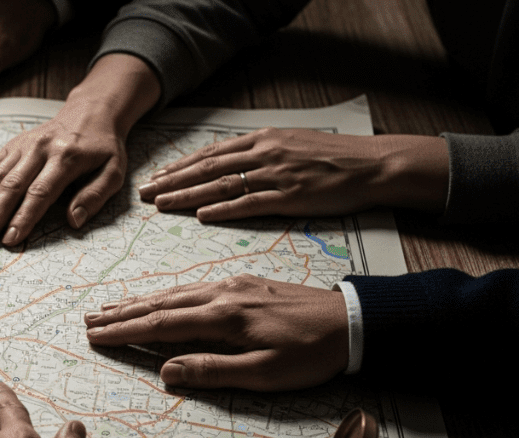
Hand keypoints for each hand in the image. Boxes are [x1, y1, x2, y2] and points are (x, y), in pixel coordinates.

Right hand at [0, 100, 125, 245]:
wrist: (91, 113)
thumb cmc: (103, 149)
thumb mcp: (113, 171)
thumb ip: (95, 196)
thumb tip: (74, 220)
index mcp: (66, 157)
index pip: (40, 192)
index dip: (23, 217)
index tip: (11, 239)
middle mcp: (40, 149)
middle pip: (12, 185)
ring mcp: (23, 145)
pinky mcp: (12, 144)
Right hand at [85, 276, 348, 390]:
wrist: (354, 322)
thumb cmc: (313, 353)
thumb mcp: (265, 373)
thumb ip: (213, 371)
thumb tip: (167, 372)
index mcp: (224, 316)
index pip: (161, 323)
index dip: (125, 331)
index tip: (96, 336)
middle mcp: (223, 293)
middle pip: (161, 302)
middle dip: (123, 312)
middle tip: (90, 319)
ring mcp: (233, 285)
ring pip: (175, 293)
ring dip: (140, 301)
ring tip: (112, 308)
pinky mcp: (244, 284)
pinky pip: (193, 288)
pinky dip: (167, 295)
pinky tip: (159, 299)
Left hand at [138, 129, 449, 220]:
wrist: (373, 164)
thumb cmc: (333, 157)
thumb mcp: (291, 143)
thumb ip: (259, 152)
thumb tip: (228, 163)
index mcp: (263, 139)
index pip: (211, 153)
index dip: (180, 166)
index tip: (157, 176)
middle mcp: (264, 153)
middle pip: (207, 168)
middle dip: (173, 181)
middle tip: (146, 193)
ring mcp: (276, 175)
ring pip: (222, 185)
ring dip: (188, 196)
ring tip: (162, 205)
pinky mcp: (290, 197)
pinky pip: (250, 203)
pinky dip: (224, 210)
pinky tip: (202, 216)